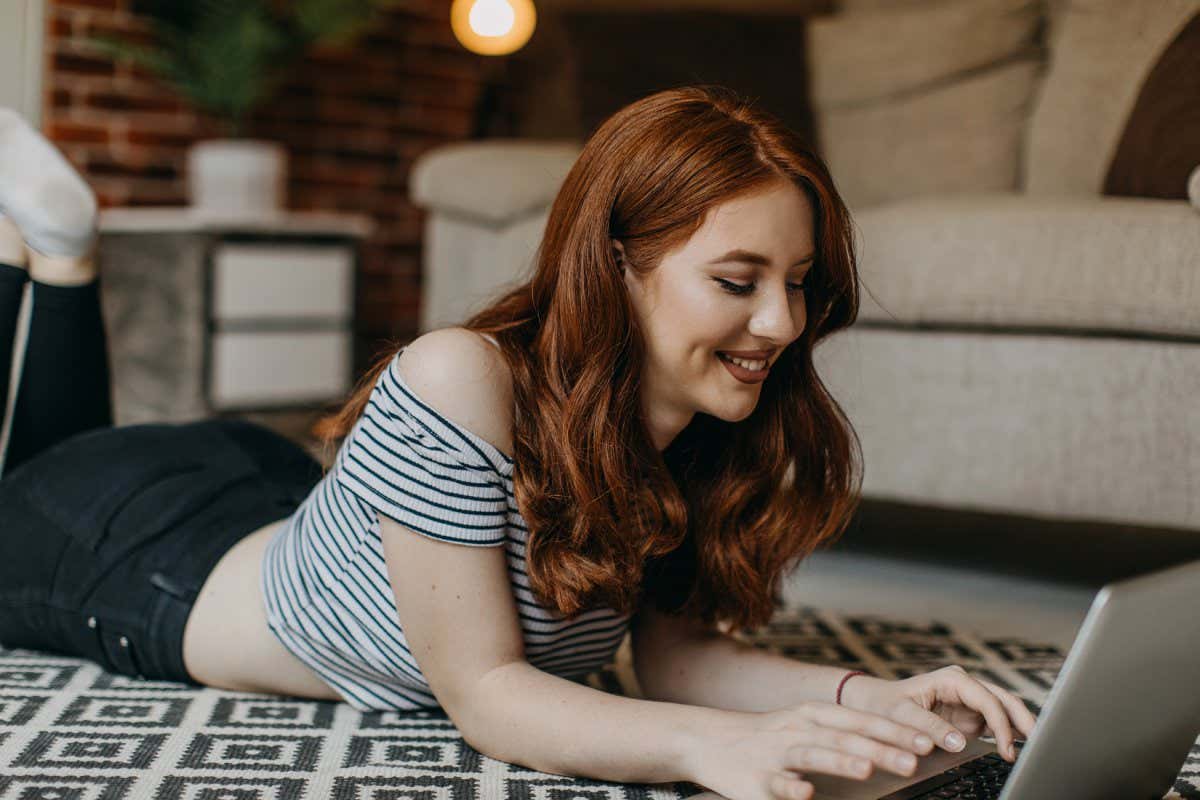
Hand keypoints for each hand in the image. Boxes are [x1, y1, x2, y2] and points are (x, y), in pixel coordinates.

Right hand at [687, 701, 942, 799]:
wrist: (710, 741)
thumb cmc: (770, 738)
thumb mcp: (808, 726)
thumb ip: (848, 736)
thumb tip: (900, 746)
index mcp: (815, 715)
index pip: (863, 719)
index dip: (896, 728)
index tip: (929, 739)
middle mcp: (798, 728)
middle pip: (845, 736)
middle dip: (881, 747)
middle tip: (914, 760)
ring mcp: (777, 753)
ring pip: (813, 754)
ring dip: (840, 760)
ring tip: (866, 769)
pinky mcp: (756, 779)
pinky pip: (776, 783)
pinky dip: (791, 787)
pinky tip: (805, 793)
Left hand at [838, 665, 1038, 762]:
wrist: (875, 704)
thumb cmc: (885, 704)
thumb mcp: (902, 714)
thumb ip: (929, 726)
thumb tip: (958, 742)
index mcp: (952, 678)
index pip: (987, 699)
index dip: (1002, 724)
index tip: (1007, 749)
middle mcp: (964, 685)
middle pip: (1004, 700)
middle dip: (1024, 720)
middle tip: (1039, 745)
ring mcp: (969, 700)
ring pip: (1005, 710)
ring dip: (1020, 728)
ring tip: (1035, 749)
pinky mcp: (969, 715)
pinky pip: (996, 723)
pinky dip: (1009, 734)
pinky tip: (1018, 748)